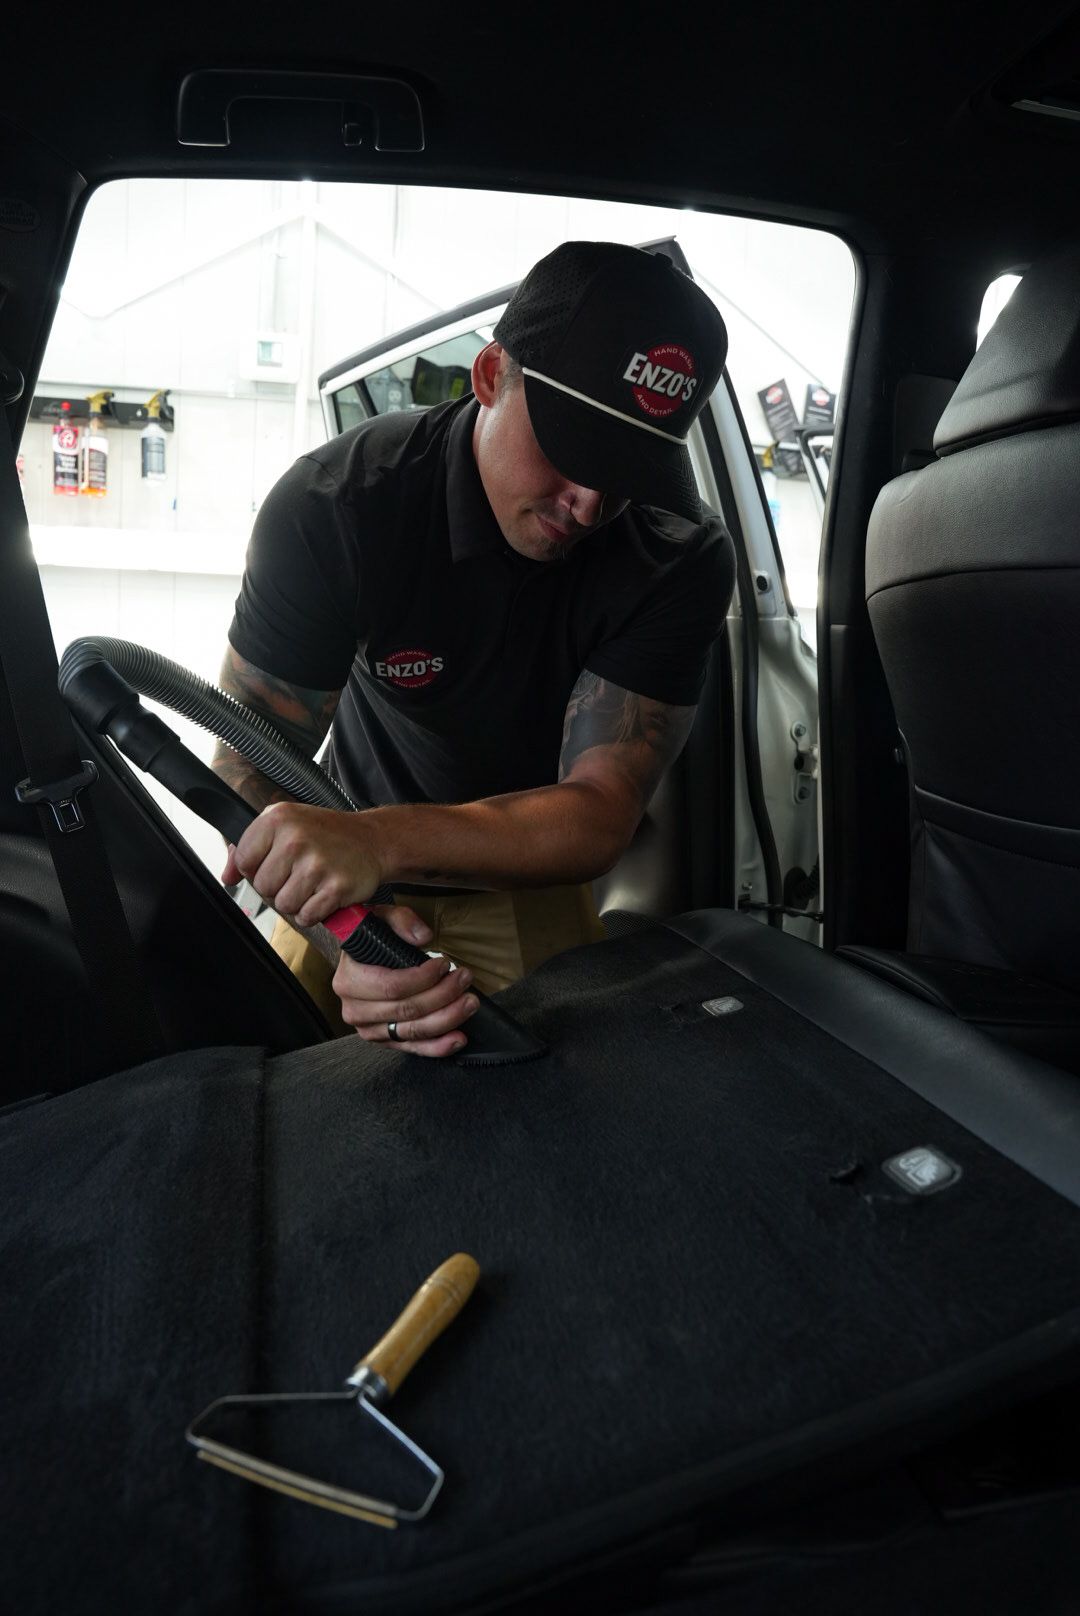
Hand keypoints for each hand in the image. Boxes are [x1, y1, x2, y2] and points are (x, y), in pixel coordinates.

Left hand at [221, 801, 382, 927]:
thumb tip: (227, 877)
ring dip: (297, 901)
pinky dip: (315, 912)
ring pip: (284, 905)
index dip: (257, 868)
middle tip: (300, 873)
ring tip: (313, 883)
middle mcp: (296, 838)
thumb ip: (248, 848)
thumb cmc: (325, 834)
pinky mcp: (336, 887)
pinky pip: (307, 916)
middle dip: (279, 887)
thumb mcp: (285, 826)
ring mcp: (317, 863)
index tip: (276, 863)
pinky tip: (325, 893)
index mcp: (278, 818)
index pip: (243, 861)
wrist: (371, 840)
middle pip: (263, 887)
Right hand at [333, 904, 479, 1056]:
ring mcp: (369, 1030)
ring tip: (469, 1003)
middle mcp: (355, 1010)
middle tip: (465, 979)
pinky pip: (413, 1048)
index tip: (444, 964)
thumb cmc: (372, 939)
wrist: (361, 960)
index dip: (424, 978)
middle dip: (442, 996)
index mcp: (349, 981)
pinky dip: (438, 1046)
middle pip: (406, 1010)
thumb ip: (401, 920)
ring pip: (413, 1030)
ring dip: (447, 1019)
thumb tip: (423, 937)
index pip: (392, 987)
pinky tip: (458, 1039)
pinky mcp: (385, 1041)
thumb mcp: (382, 918)